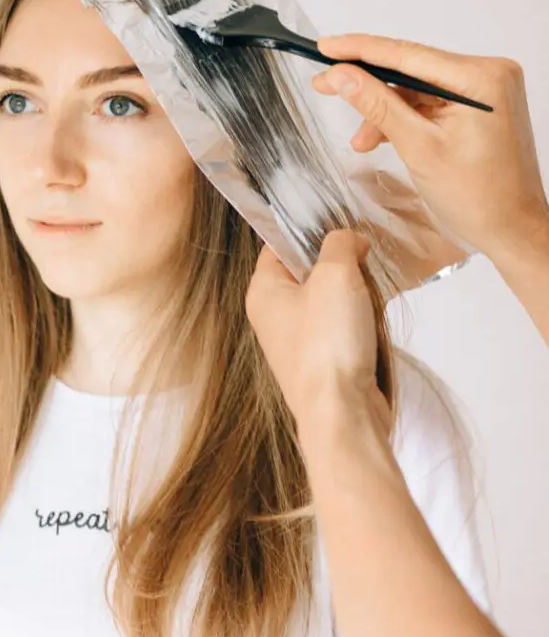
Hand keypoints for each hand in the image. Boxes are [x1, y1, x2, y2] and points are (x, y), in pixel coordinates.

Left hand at [245, 229, 391, 430]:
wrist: (343, 411)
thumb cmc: (328, 341)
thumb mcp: (335, 274)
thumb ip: (340, 244)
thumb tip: (350, 240)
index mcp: (263, 291)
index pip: (278, 245)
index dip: (309, 231)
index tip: (340, 225)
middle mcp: (274, 316)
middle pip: (308, 272)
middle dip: (339, 265)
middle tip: (362, 260)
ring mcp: (297, 341)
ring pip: (329, 300)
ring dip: (354, 294)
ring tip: (370, 295)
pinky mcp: (323, 362)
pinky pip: (342, 328)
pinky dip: (360, 322)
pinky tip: (373, 323)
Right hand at [311, 35, 548, 258]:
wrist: (513, 231)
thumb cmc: (480, 198)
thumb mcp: (418, 148)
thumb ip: (377, 106)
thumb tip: (341, 75)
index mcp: (482, 79)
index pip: (408, 54)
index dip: (360, 50)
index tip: (326, 48)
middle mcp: (489, 74)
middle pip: (412, 69)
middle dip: (369, 86)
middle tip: (326, 85)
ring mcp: (486, 90)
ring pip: (417, 89)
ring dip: (385, 111)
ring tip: (361, 140)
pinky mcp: (480, 106)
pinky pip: (431, 101)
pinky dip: (405, 118)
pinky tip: (382, 136)